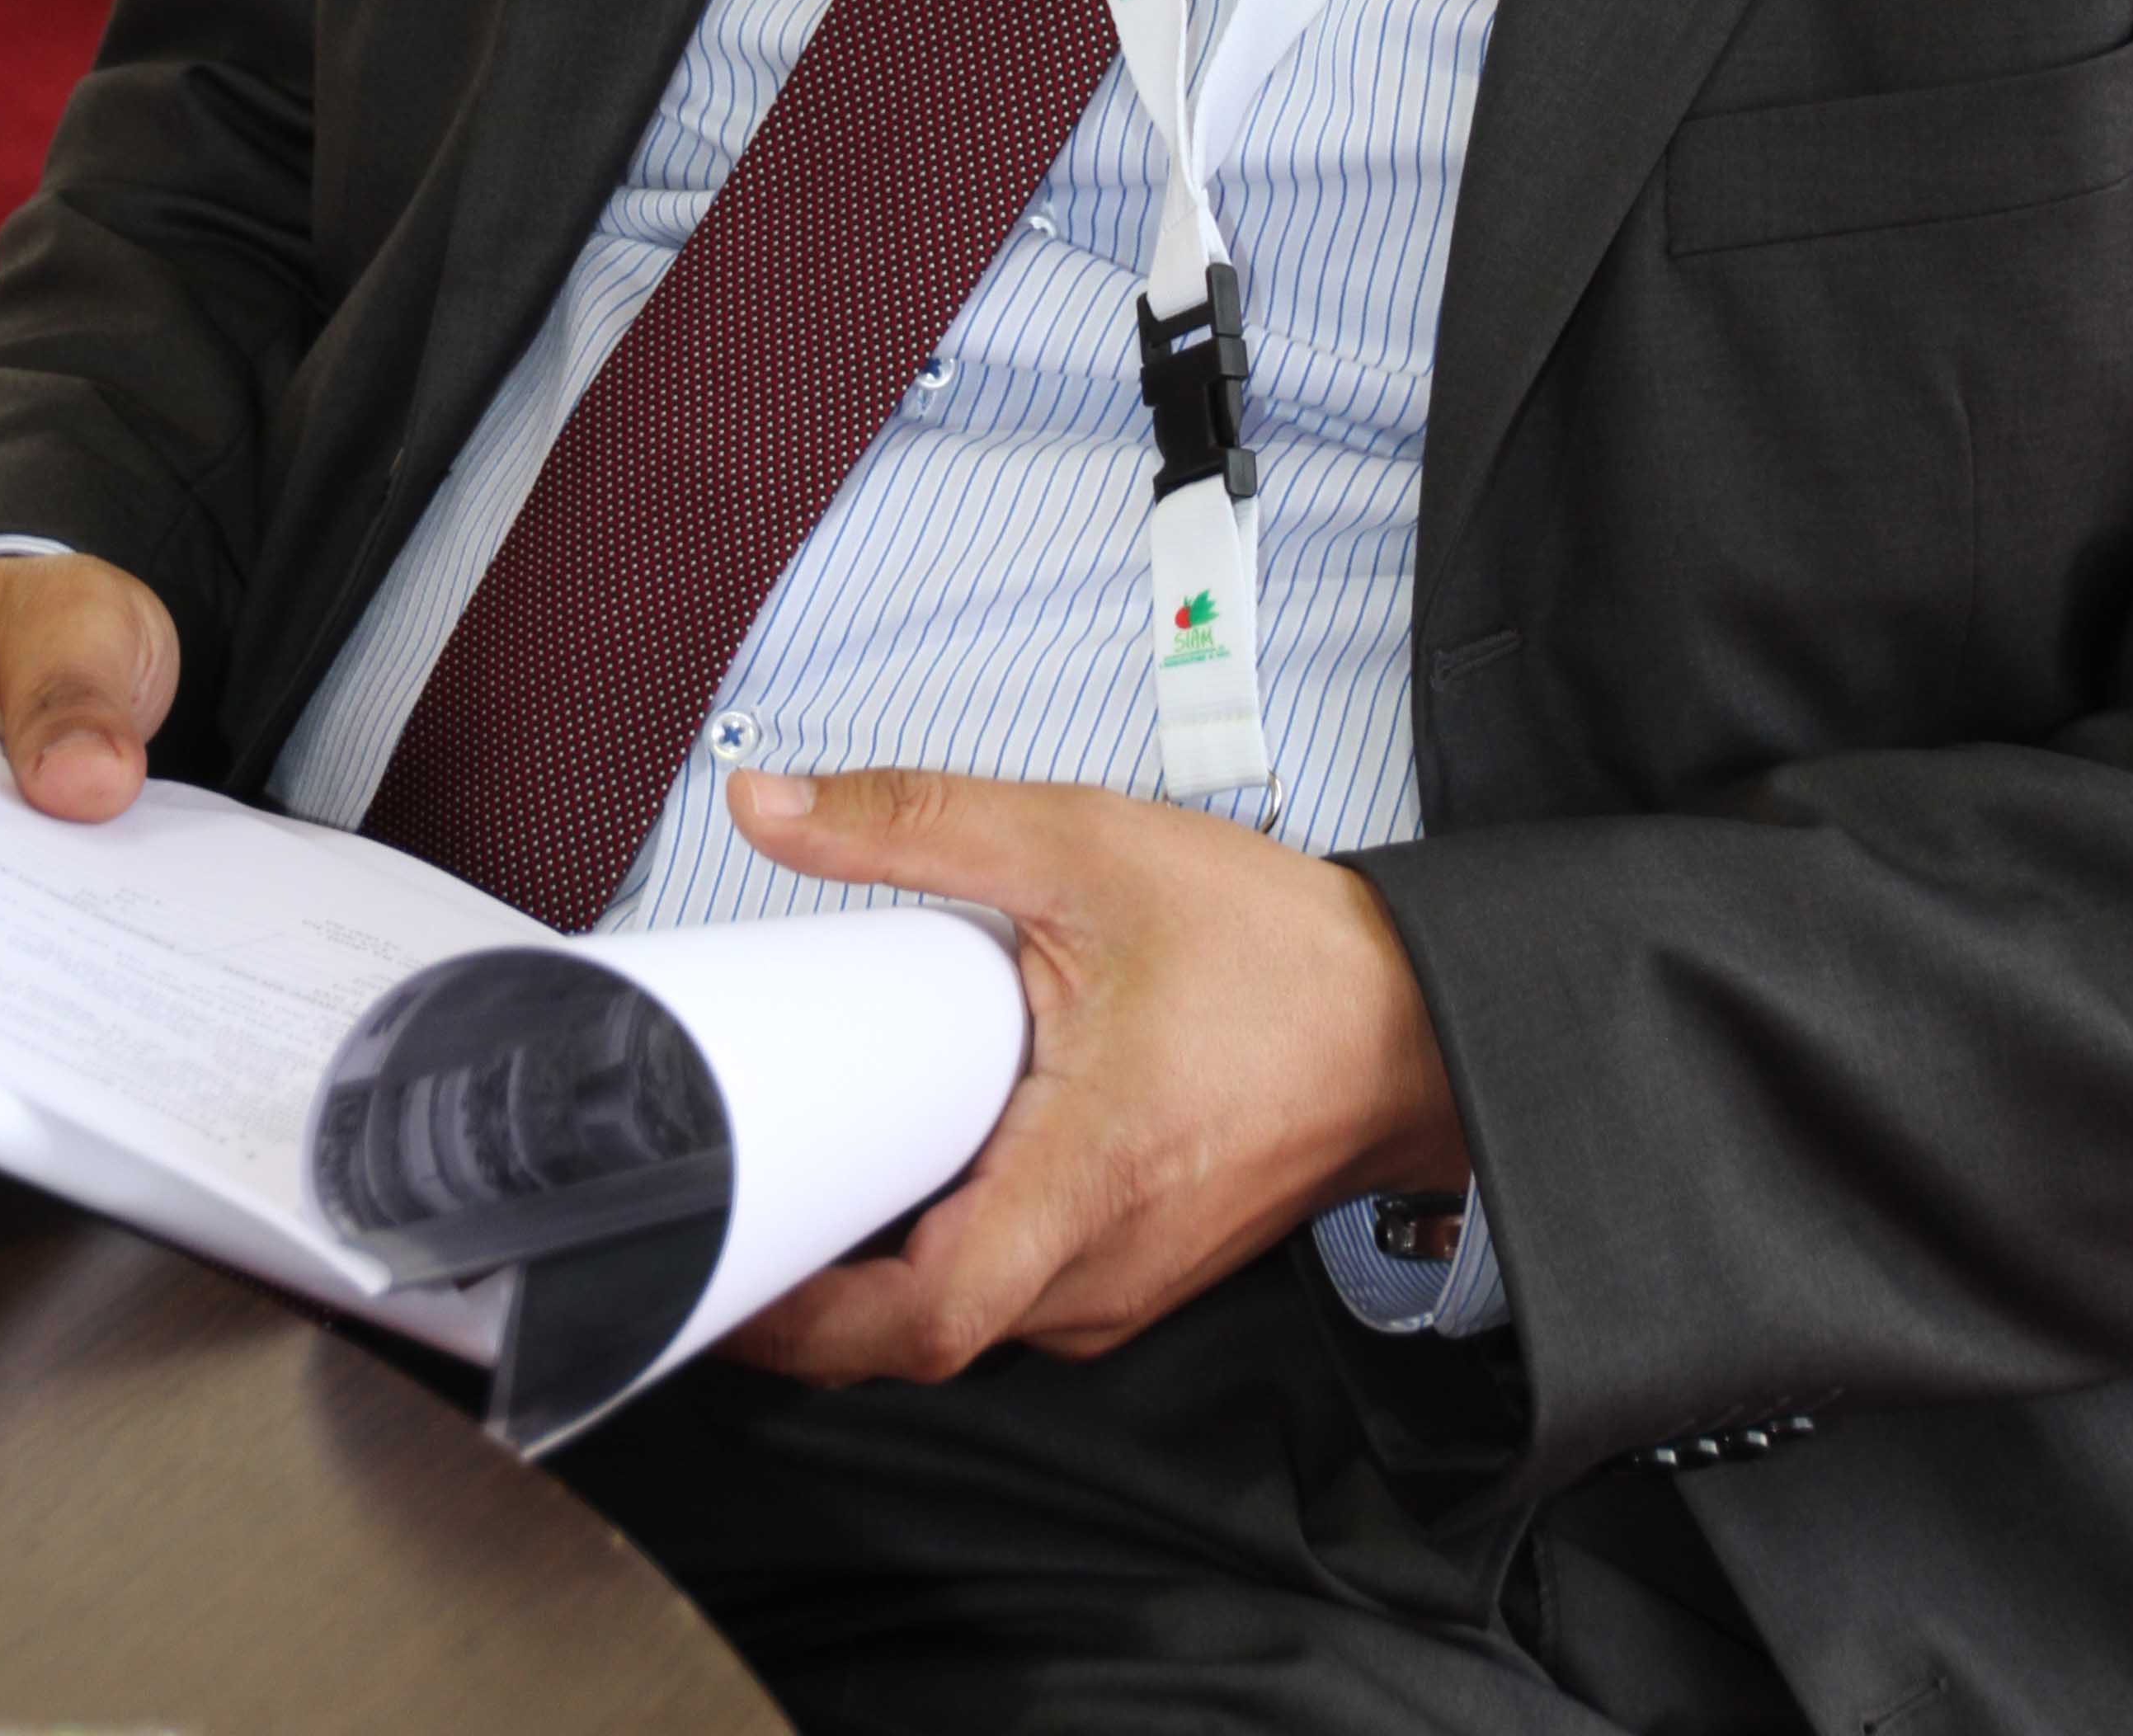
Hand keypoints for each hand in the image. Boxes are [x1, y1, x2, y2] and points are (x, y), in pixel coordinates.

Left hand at [718, 765, 1467, 1384]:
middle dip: (816, 1271)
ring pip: (965, 1309)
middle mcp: (1100, 1268)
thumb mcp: (1081, 847)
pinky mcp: (1135, 1274)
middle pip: (916, 1328)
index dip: (794, 1317)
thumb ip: (910, 822)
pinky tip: (936, 1149)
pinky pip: (1015, 1285)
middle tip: (746, 1174)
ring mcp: (1121, 1286)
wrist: (1417, 1019)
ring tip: (837, 1147)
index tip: (715, 1261)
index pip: (916, 1323)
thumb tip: (767, 805)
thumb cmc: (1278, 950)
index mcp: (1085, 1181)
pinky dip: (956, 1233)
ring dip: (889, 1246)